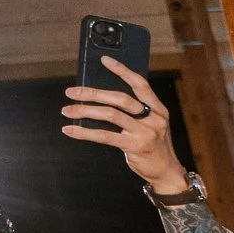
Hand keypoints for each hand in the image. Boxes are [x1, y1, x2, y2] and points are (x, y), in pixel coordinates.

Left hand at [62, 58, 185, 192]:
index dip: (122, 70)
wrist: (166, 171)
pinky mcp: (135, 147)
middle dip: (93, 93)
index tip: (104, 60)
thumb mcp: (151, 124)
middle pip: (120, 98)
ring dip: (85, 111)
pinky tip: (71, 130)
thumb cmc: (154, 146)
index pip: (140, 84)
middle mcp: (153, 118)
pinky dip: (85, 132)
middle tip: (71, 92)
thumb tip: (101, 98)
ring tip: (67, 110)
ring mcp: (145, 133)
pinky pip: (105, 136)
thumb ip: (134, 112)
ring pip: (110, 115)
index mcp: (158, 109)